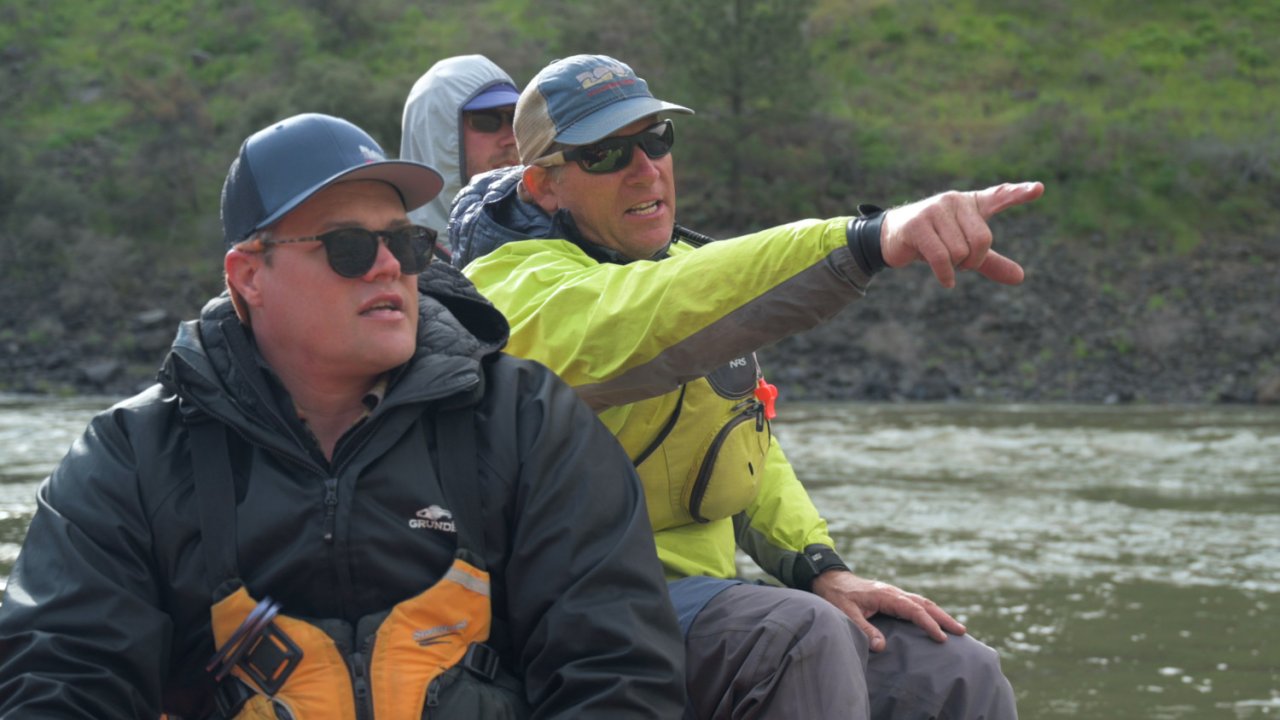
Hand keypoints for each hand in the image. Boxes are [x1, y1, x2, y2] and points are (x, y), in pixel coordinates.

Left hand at [811, 570, 966, 651]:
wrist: (829, 579)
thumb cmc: (837, 596)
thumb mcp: (846, 614)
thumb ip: (864, 629)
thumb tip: (882, 647)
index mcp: (886, 595)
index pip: (913, 610)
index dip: (928, 624)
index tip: (941, 638)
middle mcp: (894, 593)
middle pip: (924, 604)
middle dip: (943, 617)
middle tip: (961, 631)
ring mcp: (893, 594)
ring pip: (921, 603)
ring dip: (938, 614)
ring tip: (955, 628)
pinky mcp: (891, 598)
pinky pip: (914, 604)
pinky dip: (927, 612)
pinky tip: (934, 621)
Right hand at [879, 181, 1043, 287]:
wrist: (891, 239)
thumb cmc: (933, 241)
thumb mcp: (965, 252)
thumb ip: (991, 262)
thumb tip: (1020, 278)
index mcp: (970, 204)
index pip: (999, 196)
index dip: (1019, 193)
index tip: (1039, 189)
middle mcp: (955, 201)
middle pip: (982, 240)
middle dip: (972, 261)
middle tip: (957, 262)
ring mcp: (935, 210)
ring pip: (961, 252)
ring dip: (954, 267)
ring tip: (941, 260)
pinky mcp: (918, 224)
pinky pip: (942, 257)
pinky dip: (946, 274)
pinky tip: (947, 282)